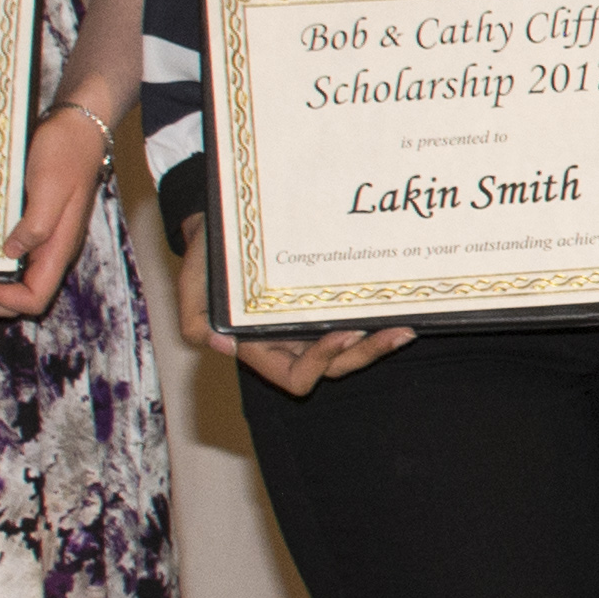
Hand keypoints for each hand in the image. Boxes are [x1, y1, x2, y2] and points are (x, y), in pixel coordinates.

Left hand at [0, 106, 113, 320]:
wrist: (75, 127)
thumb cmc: (66, 153)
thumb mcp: (51, 186)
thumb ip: (36, 224)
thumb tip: (10, 252)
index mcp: (58, 248)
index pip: (33, 298)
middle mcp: (45, 253)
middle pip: (10, 300)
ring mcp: (32, 244)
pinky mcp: (19, 231)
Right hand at [182, 217, 413, 394]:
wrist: (222, 221)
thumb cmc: (207, 253)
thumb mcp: (191, 282)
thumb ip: (192, 316)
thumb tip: (217, 342)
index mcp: (258, 346)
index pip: (295, 376)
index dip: (321, 363)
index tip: (343, 332)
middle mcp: (288, 341)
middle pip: (334, 367)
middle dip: (366, 354)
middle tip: (395, 331)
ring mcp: (309, 323)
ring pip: (350, 349)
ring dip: (379, 342)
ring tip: (406, 324)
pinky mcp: (324, 301)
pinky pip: (351, 317)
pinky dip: (375, 316)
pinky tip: (396, 302)